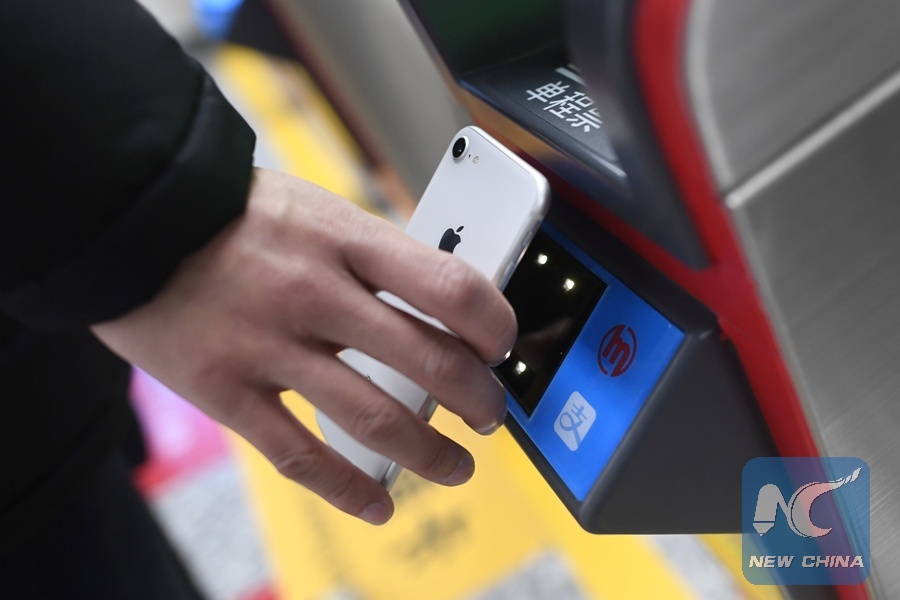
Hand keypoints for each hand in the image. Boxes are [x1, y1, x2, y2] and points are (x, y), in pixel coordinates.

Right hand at [92, 168, 515, 523]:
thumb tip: (438, 296)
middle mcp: (314, 292)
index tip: (501, 346)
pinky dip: (347, 489)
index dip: (495, 326)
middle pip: (428, 362)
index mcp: (344, 239)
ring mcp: (268, 345)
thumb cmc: (232, 213)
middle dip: (478, 400)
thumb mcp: (316, 209)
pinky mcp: (226, 391)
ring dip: (429, 453)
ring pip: (374, 417)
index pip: (450, 287)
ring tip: (455, 466)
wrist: (130, 219)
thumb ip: (373, 254)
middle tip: (490, 414)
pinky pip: (298, 455)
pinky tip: (376, 502)